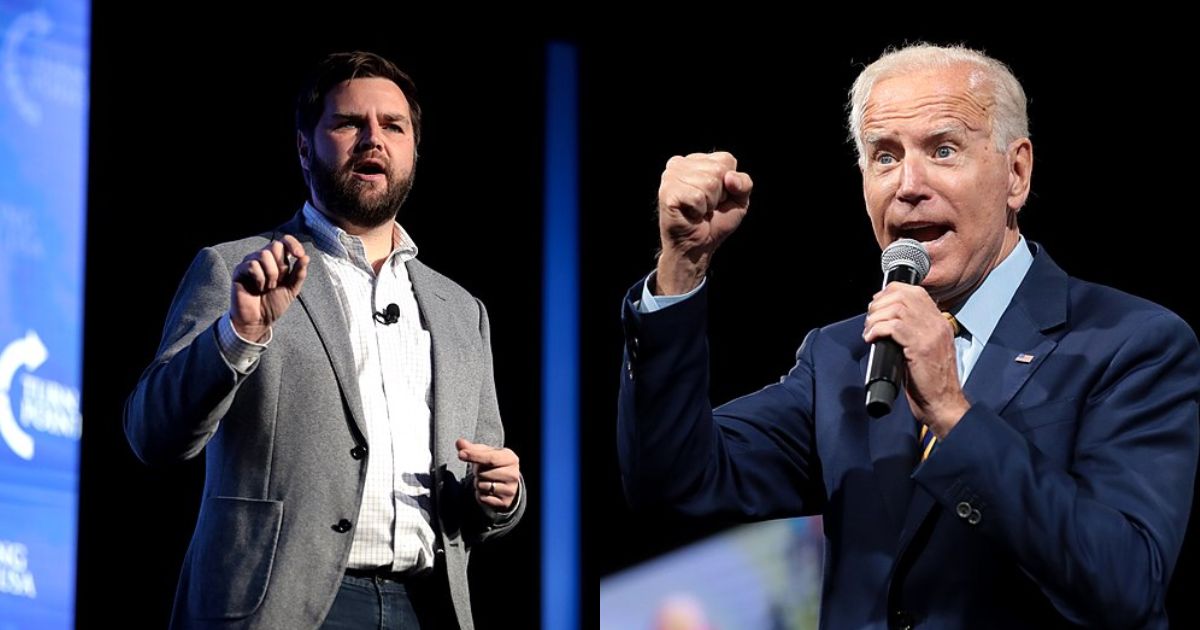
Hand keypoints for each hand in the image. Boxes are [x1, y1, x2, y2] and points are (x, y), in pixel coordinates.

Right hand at [230, 235, 308, 341]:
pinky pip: (252, 265)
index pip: (284, 241)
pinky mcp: (239, 270)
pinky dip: (260, 279)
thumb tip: (306, 257)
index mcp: (277, 260)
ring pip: (264, 254)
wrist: (259, 320)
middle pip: (275, 246)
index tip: (299, 255)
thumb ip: (299, 274)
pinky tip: (258, 288)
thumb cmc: (273, 304)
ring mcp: (250, 262)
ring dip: (271, 274)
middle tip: (278, 282)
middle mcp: (263, 258)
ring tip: (268, 287)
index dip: (293, 244)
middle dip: (281, 266)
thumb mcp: (292, 289)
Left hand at [456, 438, 520, 511]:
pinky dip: (480, 494)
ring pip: (481, 486)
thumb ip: (472, 448)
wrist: (507, 483)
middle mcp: (513, 474)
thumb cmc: (494, 464)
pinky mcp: (504, 502)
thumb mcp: (486, 453)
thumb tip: (459, 442)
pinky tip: (487, 490)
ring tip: (486, 479)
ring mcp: (510, 490)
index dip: (474, 455)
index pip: (490, 458)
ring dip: (478, 483)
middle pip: (483, 473)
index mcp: (511, 458)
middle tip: (482, 470)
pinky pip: (482, 498)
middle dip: (476, 471)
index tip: (460, 454)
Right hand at [655, 151, 752, 294]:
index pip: (726, 160)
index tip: (717, 198)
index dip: (729, 184)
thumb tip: (730, 177)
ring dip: (708, 204)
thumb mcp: (739, 200)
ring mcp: (670, 177)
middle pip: (718, 170)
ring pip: (708, 183)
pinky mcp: (667, 192)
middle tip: (706, 206)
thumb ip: (744, 183)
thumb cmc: (716, 222)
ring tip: (697, 210)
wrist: (698, 247)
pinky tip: (690, 214)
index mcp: (696, 160)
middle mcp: (680, 164)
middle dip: (719, 195)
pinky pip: (697, 196)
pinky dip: (699, 210)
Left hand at [863, 282, 968, 435]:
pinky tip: (871, 338)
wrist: (943, 404)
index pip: (915, 292)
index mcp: (939, 322)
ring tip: (869, 331)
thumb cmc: (930, 382)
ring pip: (897, 308)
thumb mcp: (924, 349)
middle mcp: (937, 324)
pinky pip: (893, 326)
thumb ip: (911, 332)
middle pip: (904, 295)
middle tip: (870, 319)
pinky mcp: (920, 347)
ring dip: (876, 317)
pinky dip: (877, 329)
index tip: (877, 304)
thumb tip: (886, 320)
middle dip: (879, 303)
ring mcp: (930, 334)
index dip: (891, 292)